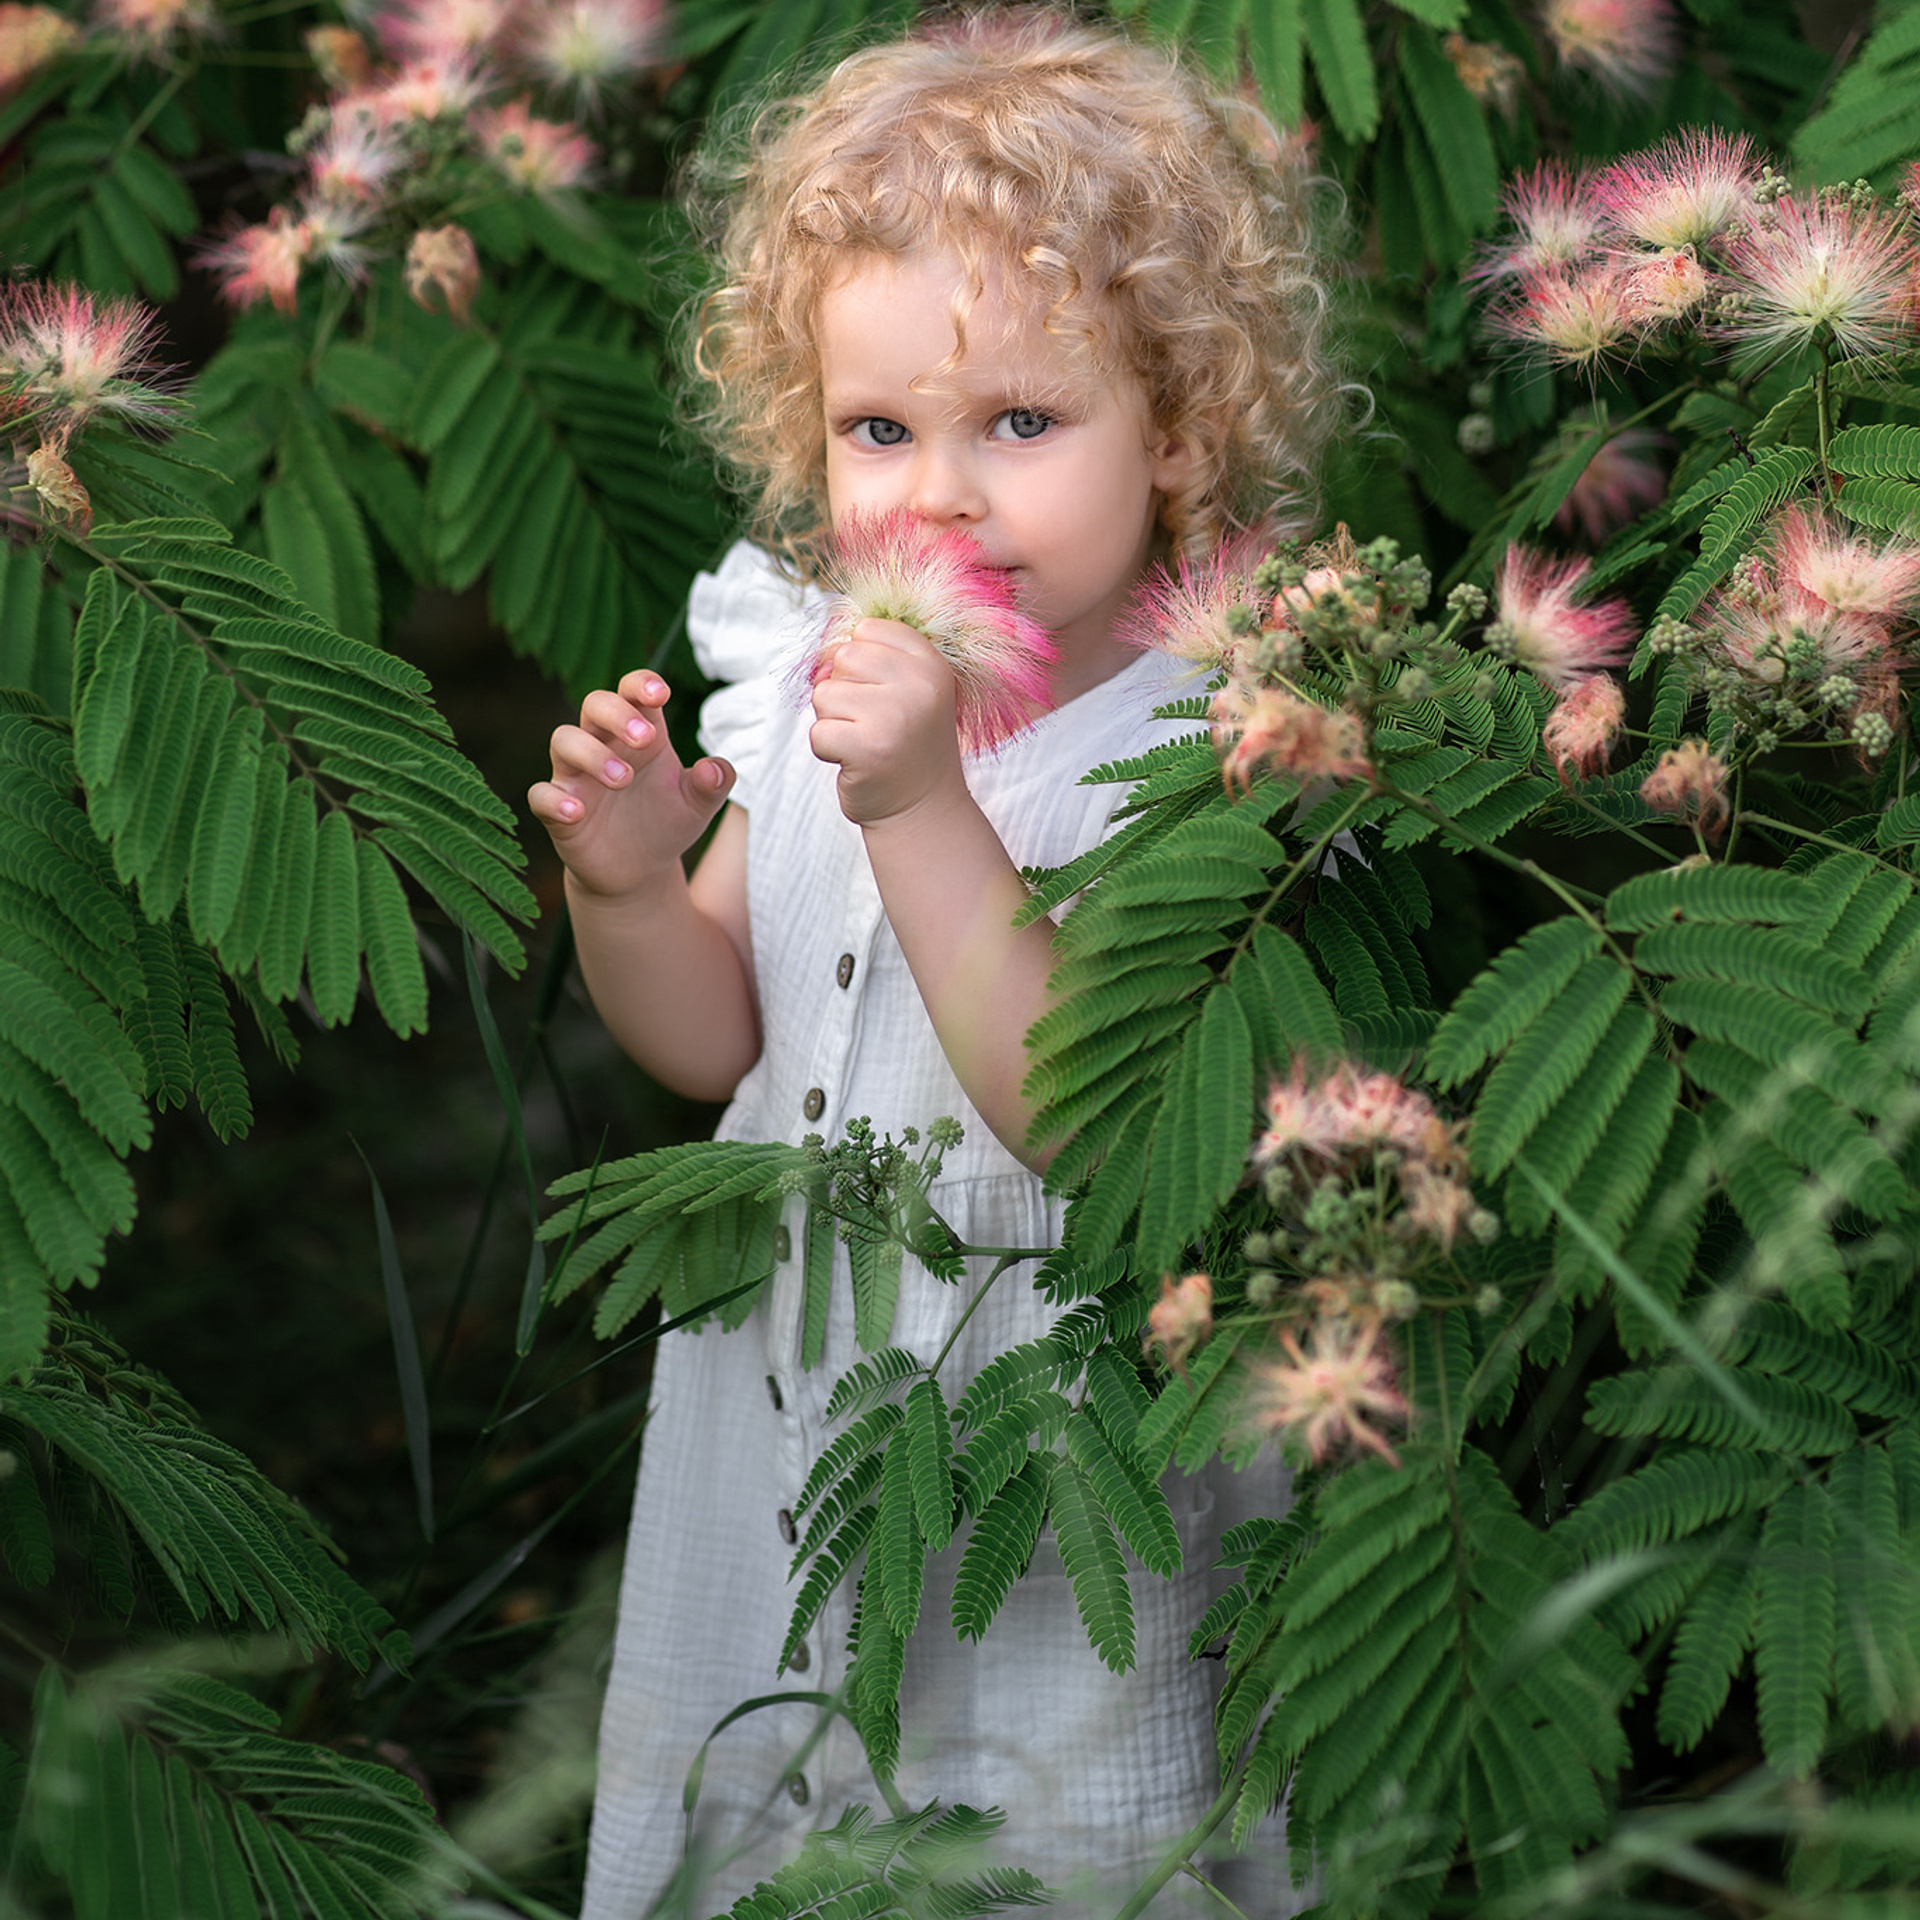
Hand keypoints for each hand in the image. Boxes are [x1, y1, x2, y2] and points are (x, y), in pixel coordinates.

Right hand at [529, 670, 734, 899]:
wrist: (640, 871)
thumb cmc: (666, 823)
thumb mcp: (698, 806)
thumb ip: (714, 784)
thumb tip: (717, 769)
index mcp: (641, 734)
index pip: (633, 692)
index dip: (642, 684)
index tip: (660, 694)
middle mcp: (604, 745)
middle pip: (595, 704)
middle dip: (617, 713)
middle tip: (646, 739)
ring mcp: (577, 777)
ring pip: (563, 740)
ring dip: (591, 753)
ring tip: (623, 779)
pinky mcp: (558, 811)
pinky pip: (541, 795)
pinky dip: (554, 800)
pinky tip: (577, 813)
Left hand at [808, 619, 965, 826]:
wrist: (924, 808)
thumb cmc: (906, 744)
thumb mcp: (908, 690)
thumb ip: (874, 658)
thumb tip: (823, 653)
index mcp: (931, 663)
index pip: (868, 629)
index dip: (861, 663)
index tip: (883, 693)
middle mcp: (919, 685)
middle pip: (843, 658)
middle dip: (844, 691)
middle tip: (871, 723)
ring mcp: (894, 716)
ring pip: (824, 694)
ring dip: (834, 721)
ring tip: (865, 741)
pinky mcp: (867, 749)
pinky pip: (818, 732)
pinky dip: (827, 750)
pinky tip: (855, 761)